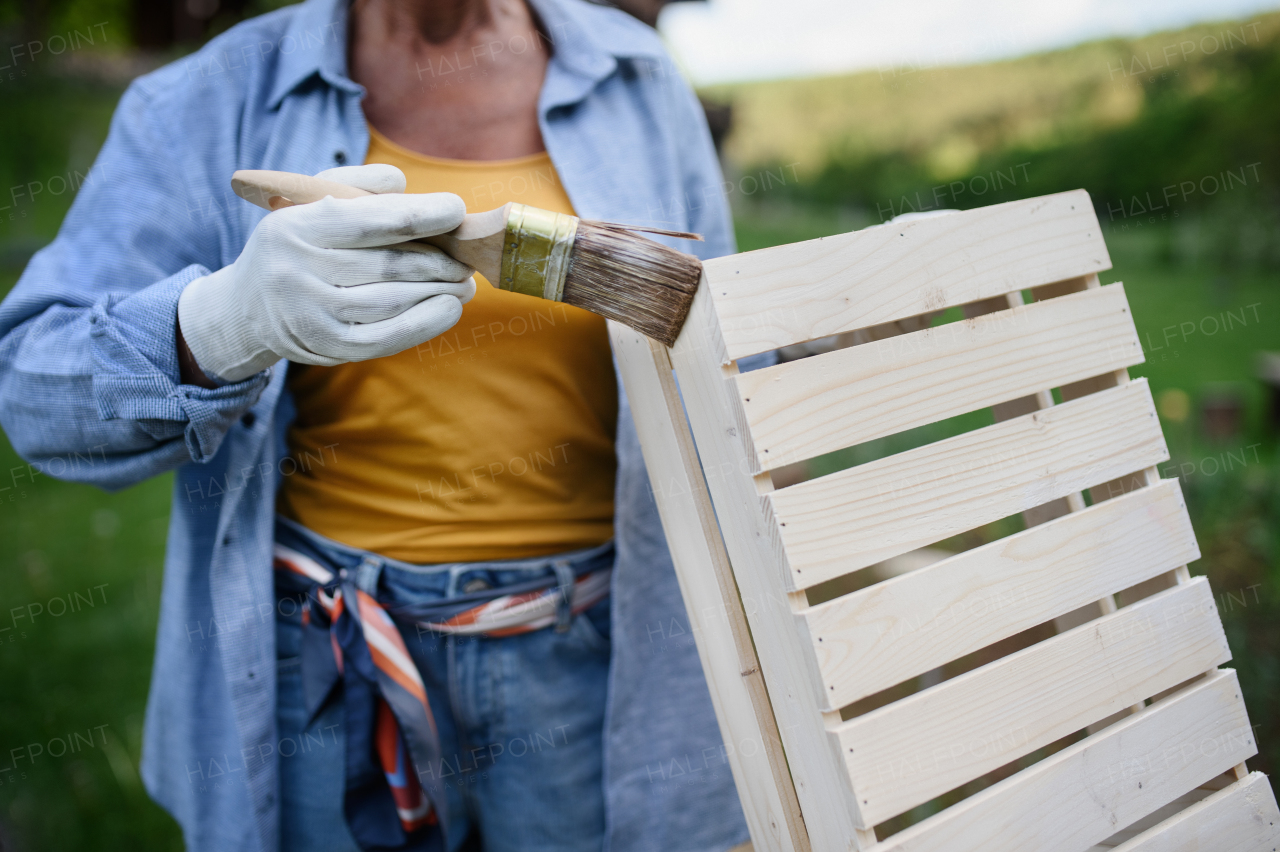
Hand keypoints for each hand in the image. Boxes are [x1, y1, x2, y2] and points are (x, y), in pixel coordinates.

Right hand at [177, 164, 474, 383]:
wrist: (247, 309)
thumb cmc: (296, 246)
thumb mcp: (310, 203)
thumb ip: (358, 184)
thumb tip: (405, 186)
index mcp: (296, 226)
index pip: (369, 220)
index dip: (419, 215)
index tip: (456, 210)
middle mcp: (299, 271)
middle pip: (389, 265)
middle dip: (439, 261)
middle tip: (468, 258)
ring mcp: (312, 314)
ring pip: (393, 301)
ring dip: (440, 291)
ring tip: (465, 283)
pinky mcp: (327, 347)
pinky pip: (387, 337)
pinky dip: (426, 323)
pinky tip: (449, 308)